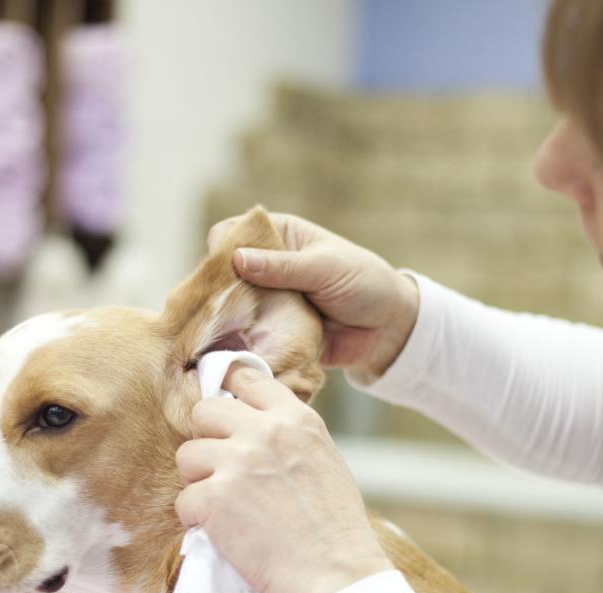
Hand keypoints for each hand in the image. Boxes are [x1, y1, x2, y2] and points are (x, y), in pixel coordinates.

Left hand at [174, 365, 394, 592]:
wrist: (334, 573)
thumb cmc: (334, 526)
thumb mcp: (323, 459)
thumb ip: (287, 436)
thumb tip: (250, 426)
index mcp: (296, 419)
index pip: (246, 378)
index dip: (229, 394)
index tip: (224, 415)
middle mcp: (264, 432)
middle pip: (204, 411)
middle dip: (206, 439)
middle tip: (219, 469)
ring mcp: (236, 463)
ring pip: (186, 455)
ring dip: (198, 481)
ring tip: (223, 505)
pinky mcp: (214, 499)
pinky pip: (184, 501)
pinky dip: (196, 520)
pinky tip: (221, 532)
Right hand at [207, 212, 419, 380]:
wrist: (388, 330)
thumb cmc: (363, 283)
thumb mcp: (325, 268)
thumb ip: (283, 266)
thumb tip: (237, 259)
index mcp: (279, 237)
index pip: (233, 232)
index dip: (221, 247)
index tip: (218, 269)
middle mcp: (266, 267)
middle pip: (223, 273)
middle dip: (215, 290)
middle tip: (214, 308)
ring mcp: (266, 301)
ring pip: (230, 307)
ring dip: (225, 320)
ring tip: (217, 333)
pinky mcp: (271, 332)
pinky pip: (247, 337)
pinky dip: (239, 344)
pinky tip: (230, 352)